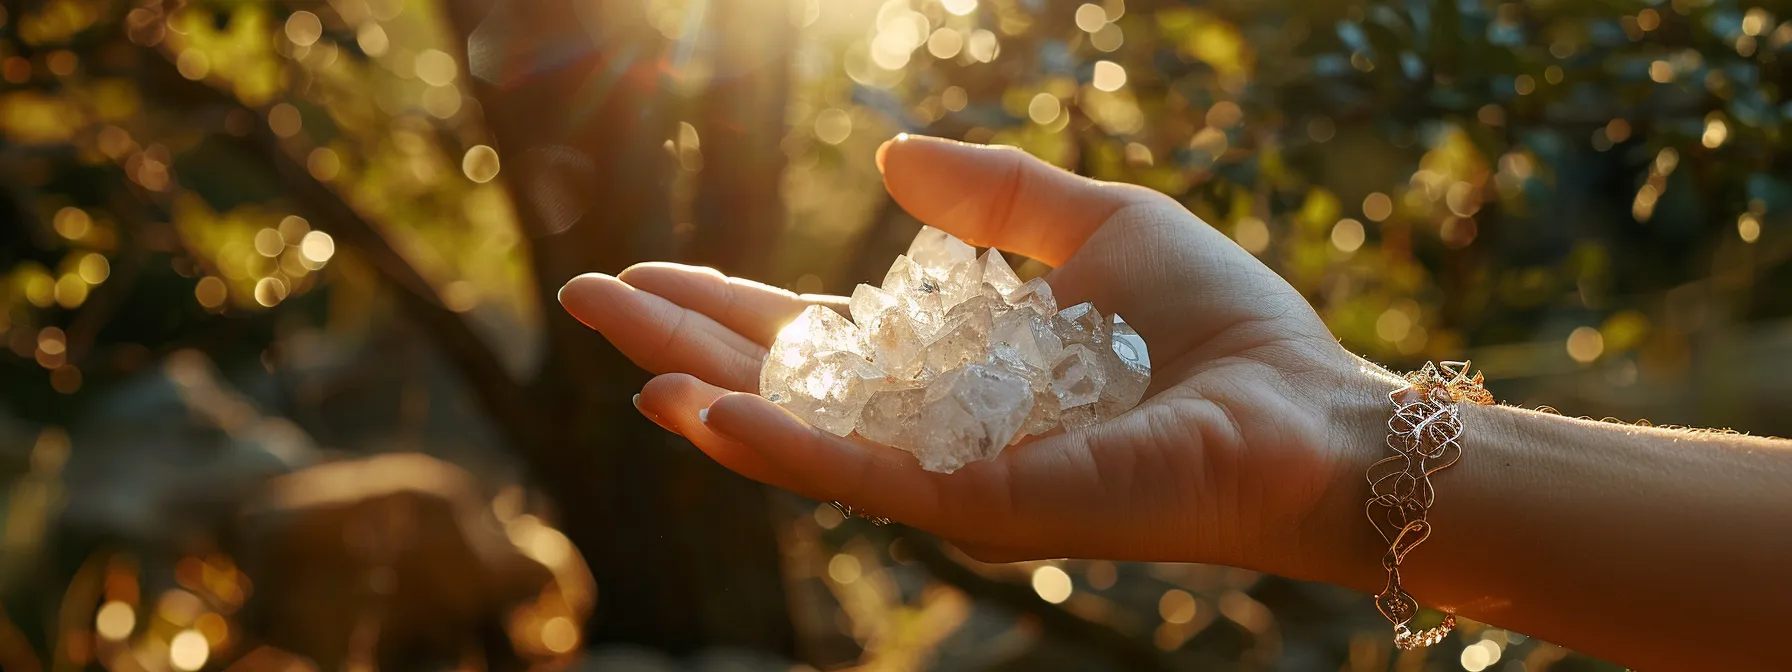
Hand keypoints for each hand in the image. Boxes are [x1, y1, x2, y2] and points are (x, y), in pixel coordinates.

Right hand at [558, 135, 1386, 580]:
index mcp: (949, 372)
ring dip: (702, 400)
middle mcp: (933, 432)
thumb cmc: (1217, 330)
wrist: (1305, 411)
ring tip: (620, 357)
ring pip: (800, 441)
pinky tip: (703, 415)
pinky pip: (862, 481)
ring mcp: (950, 481)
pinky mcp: (984, 512)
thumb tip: (888, 158)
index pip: (811, 341)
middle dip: (680, 348)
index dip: (724, 305)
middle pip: (780, 389)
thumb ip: (994, 200)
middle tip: (581, 300)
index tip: (642, 270)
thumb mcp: (1092, 231)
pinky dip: (780, 449)